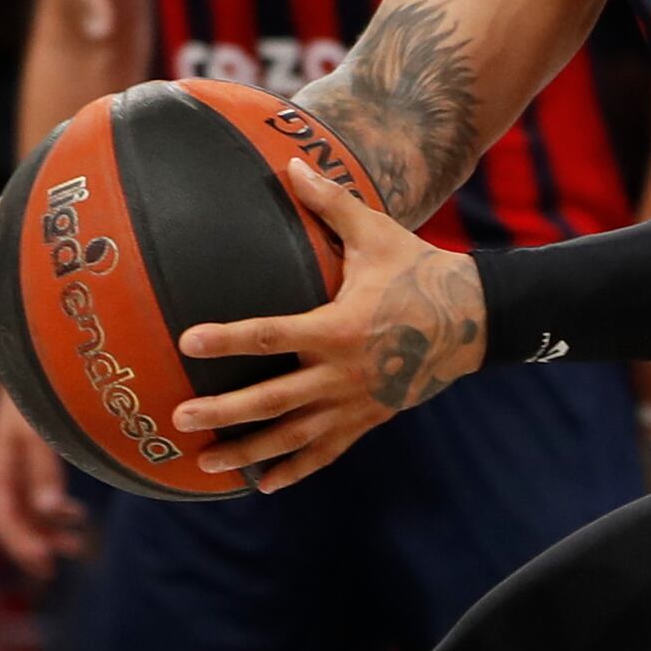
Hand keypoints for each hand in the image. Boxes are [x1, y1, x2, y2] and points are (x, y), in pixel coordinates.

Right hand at [0, 390, 81, 578]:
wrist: (37, 351)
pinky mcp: (34, 453)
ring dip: (50, 530)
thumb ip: (44, 470)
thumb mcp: (39, 430)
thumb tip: (52, 512)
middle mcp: (5, 468)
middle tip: (72, 556)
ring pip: (28, 509)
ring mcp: (18, 462)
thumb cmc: (36, 389)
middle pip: (14, 520)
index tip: (47, 564)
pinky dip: (55, 511)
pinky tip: (76, 515)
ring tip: (80, 544)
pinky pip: (39, 494)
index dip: (22, 545)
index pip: (3, 518)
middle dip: (38, 543)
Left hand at [174, 155, 482, 492]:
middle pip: (274, 400)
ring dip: (248, 453)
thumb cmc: (417, 270)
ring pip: (294, 436)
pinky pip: (326, 452)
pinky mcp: (366, 419)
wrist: (472, 321)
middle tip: (179, 416)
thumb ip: (330, 203)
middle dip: (225, 411)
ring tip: (205, 462)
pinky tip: (263, 486)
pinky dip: (294, 470)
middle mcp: (343, 372)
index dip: (229, 338)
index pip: (273, 335)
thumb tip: (292, 164)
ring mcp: (355, 402)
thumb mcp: (376, 233)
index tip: (189, 341)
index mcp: (339, 326)